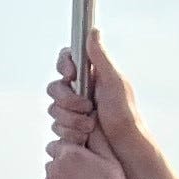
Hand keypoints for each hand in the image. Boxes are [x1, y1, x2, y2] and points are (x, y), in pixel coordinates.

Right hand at [53, 34, 178, 178]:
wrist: (124, 148)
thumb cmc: (125, 114)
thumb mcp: (114, 82)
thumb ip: (100, 57)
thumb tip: (93, 30)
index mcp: (90, 76)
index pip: (66, 61)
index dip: (64, 66)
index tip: (72, 74)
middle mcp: (79, 92)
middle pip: (55, 88)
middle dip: (68, 101)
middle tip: (87, 108)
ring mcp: (73, 111)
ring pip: (53, 110)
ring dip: (70, 119)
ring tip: (89, 127)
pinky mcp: (69, 129)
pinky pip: (55, 128)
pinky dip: (68, 133)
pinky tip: (83, 138)